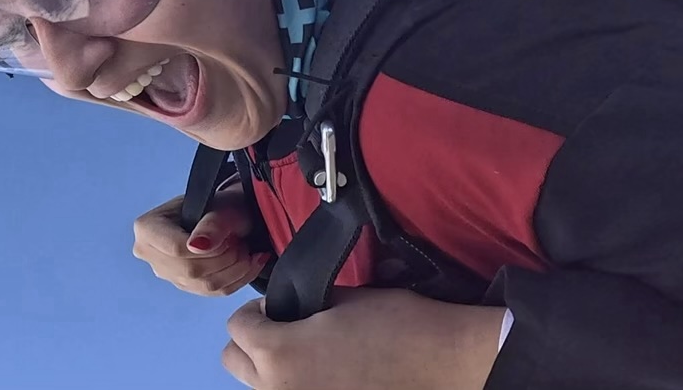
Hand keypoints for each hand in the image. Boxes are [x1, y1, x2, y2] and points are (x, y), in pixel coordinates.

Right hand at [131, 191, 265, 296]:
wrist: (226, 213)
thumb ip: (210, 224)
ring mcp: (166, 272)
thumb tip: (197, 246)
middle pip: (189, 270)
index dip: (207, 249)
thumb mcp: (220, 205)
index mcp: (147, 228)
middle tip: (241, 244)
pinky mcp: (183, 285)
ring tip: (246, 252)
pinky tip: (248, 265)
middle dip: (223, 260)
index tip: (230, 238)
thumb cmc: (220, 204)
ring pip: (202, 285)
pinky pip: (211, 293)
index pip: (176, 249)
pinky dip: (236, 280)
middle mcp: (150, 254)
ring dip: (233, 271)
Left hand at [221, 288, 502, 389]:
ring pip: (262, 387)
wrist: (446, 363)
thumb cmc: (397, 324)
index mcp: (279, 354)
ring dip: (273, 370)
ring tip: (310, 359)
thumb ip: (302, 308)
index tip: (279, 308)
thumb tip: (290, 313)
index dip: (257, 311)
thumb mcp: (342, 301)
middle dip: (254, 343)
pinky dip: (301, 387)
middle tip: (286, 332)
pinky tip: (329, 378)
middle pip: (236, 362)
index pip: (238, 327)